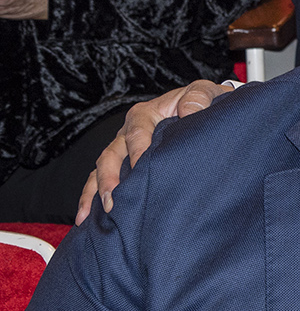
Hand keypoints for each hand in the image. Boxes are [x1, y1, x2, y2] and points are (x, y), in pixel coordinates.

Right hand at [75, 79, 235, 222]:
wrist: (202, 109)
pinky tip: (85, 217)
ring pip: (101, 169)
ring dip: (95, 191)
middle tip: (112, 201)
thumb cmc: (202, 102)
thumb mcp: (204, 93)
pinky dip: (92, 196)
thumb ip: (198, 98)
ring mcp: (123, 148)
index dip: (138, 151)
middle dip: (109, 179)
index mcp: (146, 114)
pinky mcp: (124, 163)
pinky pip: (101, 179)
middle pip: (112, 155)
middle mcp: (129, 131)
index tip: (141, 169)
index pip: (138, 133)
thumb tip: (188, 111)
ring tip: (88, 215)